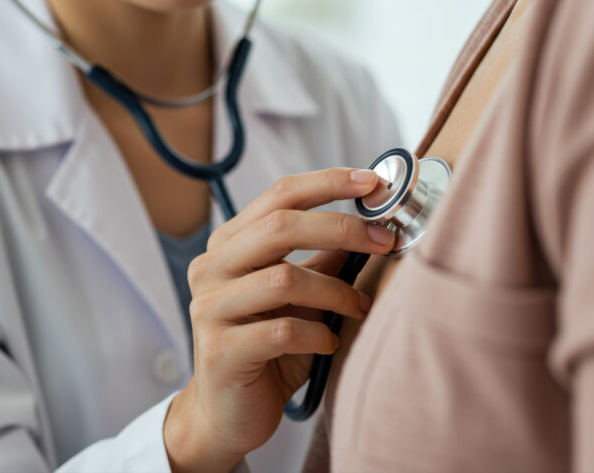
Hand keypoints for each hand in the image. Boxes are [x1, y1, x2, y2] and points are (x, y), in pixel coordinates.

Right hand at [164, 168, 394, 472]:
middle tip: (384, 241)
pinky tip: (328, 344)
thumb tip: (370, 226)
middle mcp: (210, 268)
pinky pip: (282, 331)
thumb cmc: (265, 349)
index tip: (371, 181)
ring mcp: (209, 308)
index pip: (278, 197)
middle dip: (341, 228)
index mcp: (228, 245)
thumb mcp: (297, 297)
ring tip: (358, 308)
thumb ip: (321, 260)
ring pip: (283, 280)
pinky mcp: (219, 350)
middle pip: (279, 227)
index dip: (326, 183)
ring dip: (335, 292)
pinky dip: (318, 336)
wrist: (226, 413)